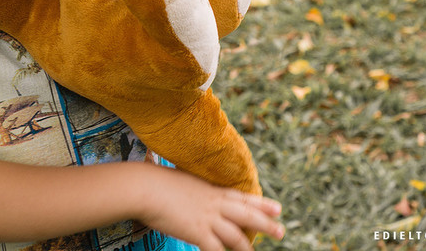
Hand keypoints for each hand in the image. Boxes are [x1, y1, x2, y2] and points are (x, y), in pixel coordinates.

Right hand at [137, 167, 283, 250]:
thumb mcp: (180, 181)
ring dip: (247, 246)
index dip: (261, 203)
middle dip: (265, 223)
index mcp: (210, 191)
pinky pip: (215, 250)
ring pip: (235, 235)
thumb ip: (191, 190)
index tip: (277, 208)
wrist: (144, 187)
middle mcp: (213, 204)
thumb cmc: (155, 182)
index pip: (241, 197)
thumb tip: (189, 193)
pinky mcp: (197, 232)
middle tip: (281, 230)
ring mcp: (207, 218)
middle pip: (246, 214)